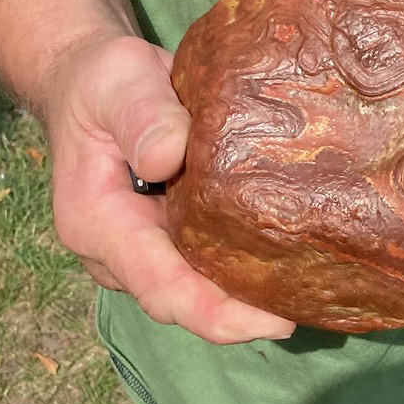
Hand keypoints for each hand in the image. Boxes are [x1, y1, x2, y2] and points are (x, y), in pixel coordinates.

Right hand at [42, 32, 295, 343]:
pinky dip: (243, 266)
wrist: (90, 82)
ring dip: (248, 295)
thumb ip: (141, 115)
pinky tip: (291, 259)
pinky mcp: (167, 235)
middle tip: (312, 308)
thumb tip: (167, 159)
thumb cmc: (103, 80)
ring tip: (312, 292)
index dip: (215, 313)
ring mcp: (143, 248)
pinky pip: (205, 262)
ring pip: (197, 288)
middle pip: (184, 300)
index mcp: (97, 223)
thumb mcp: (118, 80)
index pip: (159, 286)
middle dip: (244, 314)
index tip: (274, 323)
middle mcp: (118, 250)